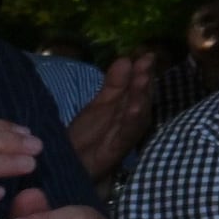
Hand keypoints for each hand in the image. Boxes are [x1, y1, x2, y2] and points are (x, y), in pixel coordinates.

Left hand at [64, 50, 165, 179]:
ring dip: (141, 97)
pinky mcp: (117, 150)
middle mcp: (132, 120)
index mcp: (128, 107)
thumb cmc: (86, 135)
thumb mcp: (100, 104)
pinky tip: (133, 108)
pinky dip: (131, 121)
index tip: (147, 54)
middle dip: (144, 81)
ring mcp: (126, 135)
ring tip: (143, 80)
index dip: (143, 71)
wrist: (71, 164)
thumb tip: (126, 59)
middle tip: (146, 62)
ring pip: (138, 115)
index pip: (139, 86)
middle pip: (141, 98)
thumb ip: (114, 84)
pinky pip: (126, 134)